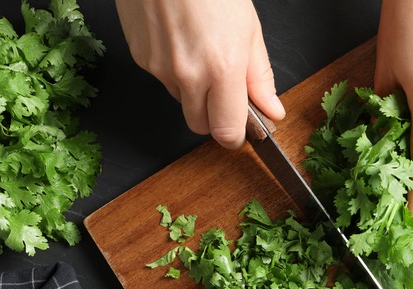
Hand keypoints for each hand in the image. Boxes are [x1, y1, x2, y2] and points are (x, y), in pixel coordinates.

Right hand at [115, 0, 285, 148]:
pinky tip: (180, 41)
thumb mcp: (249, 28)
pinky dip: (173, 70)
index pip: (226, 131)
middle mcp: (188, 75)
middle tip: (224, 89)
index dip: (236, 135)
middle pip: (199, 126)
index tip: (242, 128)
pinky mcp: (140, 58)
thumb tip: (271, 110)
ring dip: (193, 90)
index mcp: (222, 68)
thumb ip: (259, 76)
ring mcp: (159, 68)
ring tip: (201, 51)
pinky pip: (162, 79)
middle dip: (213, 116)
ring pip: (180, 101)